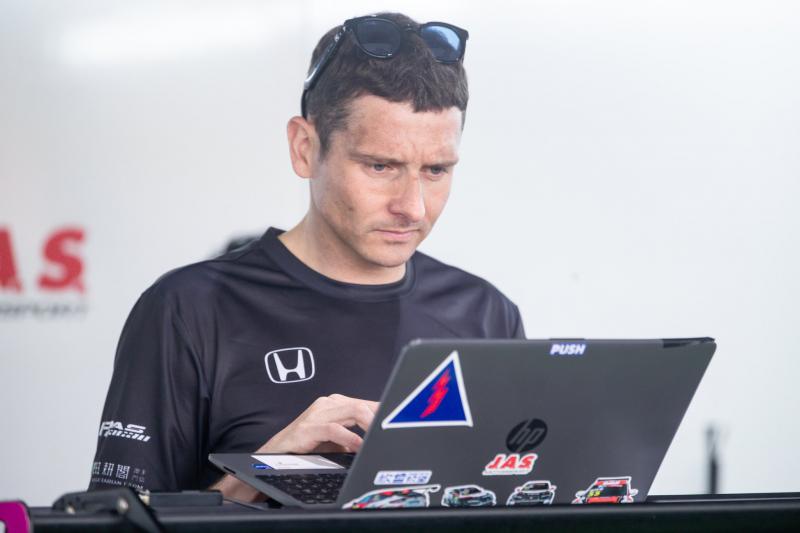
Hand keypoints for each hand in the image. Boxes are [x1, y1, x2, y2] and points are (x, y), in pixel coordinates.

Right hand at [211, 394, 378, 500]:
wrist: (277, 455)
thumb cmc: (309, 447)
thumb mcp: (338, 440)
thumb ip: (356, 435)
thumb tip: (381, 439)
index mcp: (336, 403)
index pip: (366, 403)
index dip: (384, 411)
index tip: (400, 420)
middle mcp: (327, 404)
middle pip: (361, 404)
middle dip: (380, 416)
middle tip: (393, 429)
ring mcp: (317, 413)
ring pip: (350, 411)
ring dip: (368, 424)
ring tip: (379, 436)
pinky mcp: (308, 427)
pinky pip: (334, 429)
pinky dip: (349, 437)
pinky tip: (357, 446)